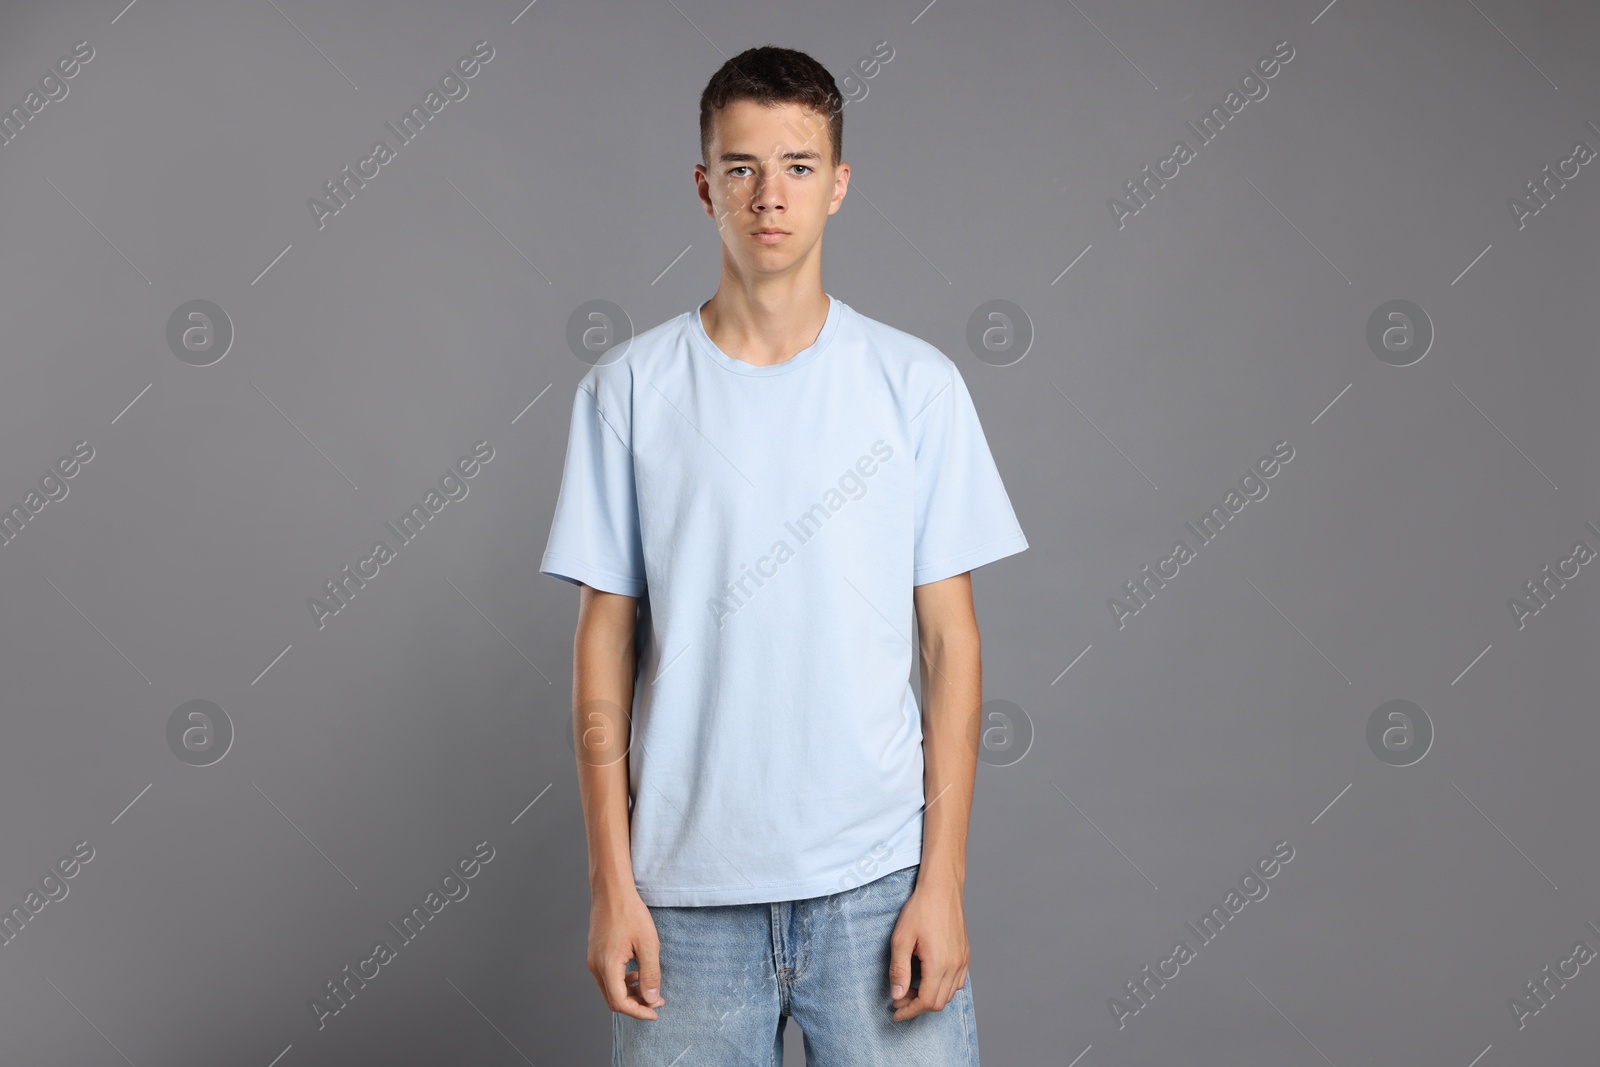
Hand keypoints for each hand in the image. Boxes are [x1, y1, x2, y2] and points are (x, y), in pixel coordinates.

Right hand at [587, 886, 665, 1019]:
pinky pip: (607, 977)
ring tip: (649, 987)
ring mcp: (592, 959)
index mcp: (607, 966)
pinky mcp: (595, 953)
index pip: (620, 1003)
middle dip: (635, 1005)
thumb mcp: (647, 944)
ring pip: (609, 989)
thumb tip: (651, 999)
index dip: (638, 1012)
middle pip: (612, 999)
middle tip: (656, 1001)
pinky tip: (636, 973)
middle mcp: (595, 966)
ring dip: (629, 994)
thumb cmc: (630, 913)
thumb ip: (650, 974)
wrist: (611, 890)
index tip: (655, 1012)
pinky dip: (622, 982)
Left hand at [888, 879, 969, 1021]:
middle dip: (917, 1005)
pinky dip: (943, 987)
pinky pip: (958, 981)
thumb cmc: (920, 910)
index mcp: (939, 964)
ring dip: (930, 996)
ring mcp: (963, 960)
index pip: (926, 1002)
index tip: (895, 1012)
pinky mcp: (965, 953)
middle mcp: (955, 965)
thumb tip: (897, 995)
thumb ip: (898, 970)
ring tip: (911, 987)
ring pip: (949, 993)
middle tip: (899, 998)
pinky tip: (929, 977)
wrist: (941, 888)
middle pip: (938, 1002)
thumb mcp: (901, 939)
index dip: (909, 1010)